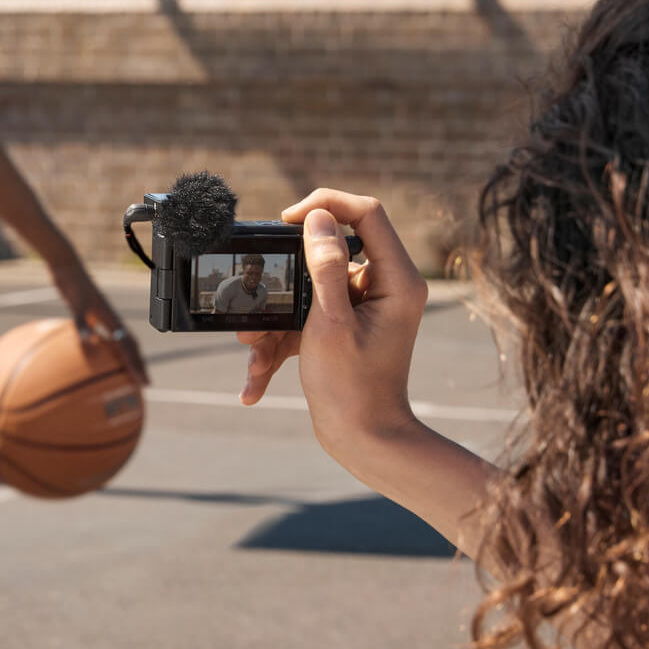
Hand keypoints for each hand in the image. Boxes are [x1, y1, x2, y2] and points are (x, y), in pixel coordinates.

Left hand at [50, 260, 149, 385]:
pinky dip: (106, 351)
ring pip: (120, 342)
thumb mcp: (76, 305)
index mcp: (111, 318)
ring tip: (127, 375)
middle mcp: (111, 319)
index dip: (136, 365)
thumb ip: (82, 324)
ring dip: (126, 359)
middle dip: (139, 365)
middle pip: (131, 346)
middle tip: (144, 384)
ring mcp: (103, 317)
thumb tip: (88, 343)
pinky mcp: (93, 316)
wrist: (66, 267)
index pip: (128, 346)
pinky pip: (104, 337)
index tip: (143, 382)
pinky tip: (97, 359)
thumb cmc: (72, 284)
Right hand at [238, 189, 428, 454]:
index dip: (326, 205)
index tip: (287, 220)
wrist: (364, 443)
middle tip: (260, 283)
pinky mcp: (345, 326)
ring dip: (276, 317)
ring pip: (310, 288)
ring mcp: (364, 308)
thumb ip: (327, 266)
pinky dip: (280, 342)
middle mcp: (385, 287)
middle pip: (331, 249)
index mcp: (396, 279)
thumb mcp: (331, 323)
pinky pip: (306, 318)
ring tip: (252, 346)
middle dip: (287, 272)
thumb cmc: (353, 389)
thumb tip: (319, 218)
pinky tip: (256, 381)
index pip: (366, 213)